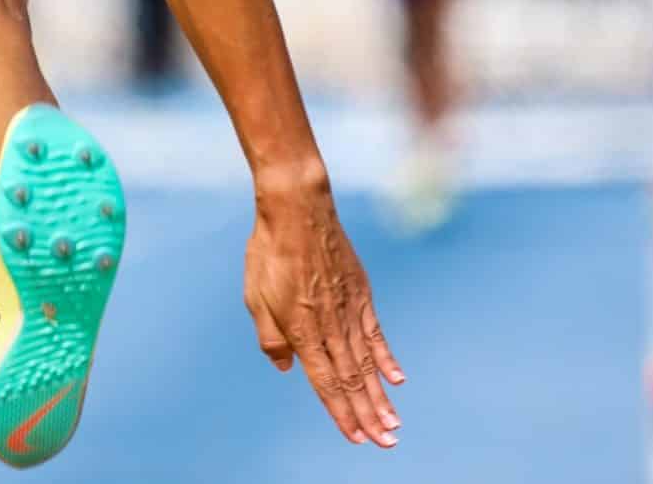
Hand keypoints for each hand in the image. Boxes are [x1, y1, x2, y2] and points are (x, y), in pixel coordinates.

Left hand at [243, 184, 404, 446]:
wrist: (298, 208)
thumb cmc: (270, 252)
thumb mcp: (255, 296)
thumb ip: (271, 337)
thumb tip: (285, 368)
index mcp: (302, 328)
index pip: (325, 381)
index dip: (340, 412)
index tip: (356, 438)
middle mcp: (330, 324)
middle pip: (352, 379)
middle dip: (368, 415)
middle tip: (386, 443)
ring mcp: (350, 309)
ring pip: (368, 362)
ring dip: (381, 395)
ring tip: (394, 424)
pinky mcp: (362, 294)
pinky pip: (376, 333)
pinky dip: (387, 358)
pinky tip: (397, 378)